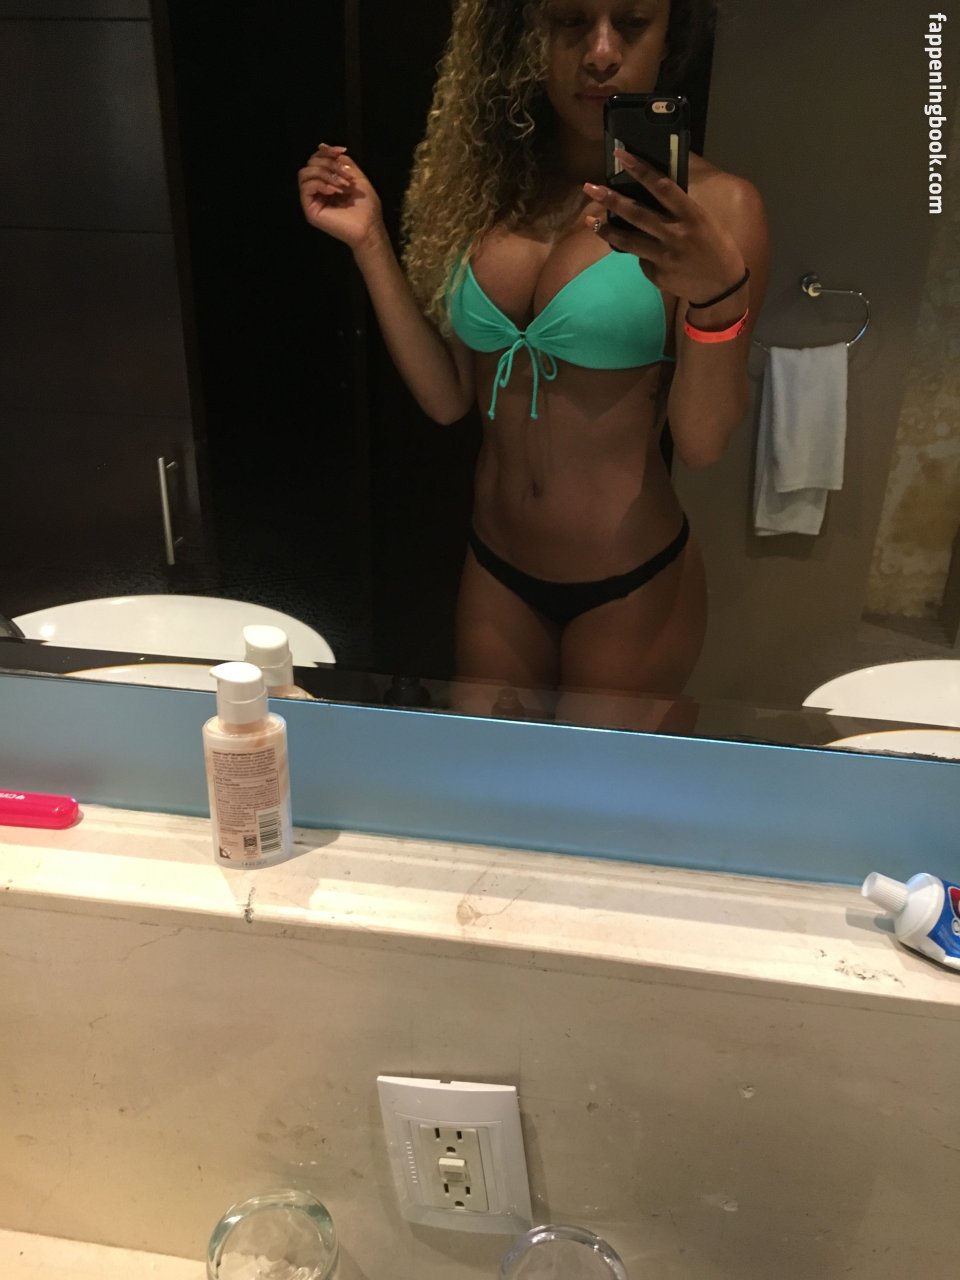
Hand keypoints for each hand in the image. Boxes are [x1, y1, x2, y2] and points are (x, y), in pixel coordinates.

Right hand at [298, 143, 382, 251]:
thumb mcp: (356, 176)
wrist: (369, 227)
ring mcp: (312, 200)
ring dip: (325, 174)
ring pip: (305, 174)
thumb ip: (341, 162)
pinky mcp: (310, 209)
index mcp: (326, 182)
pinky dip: (320, 184)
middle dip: (329, 164)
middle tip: (346, 176)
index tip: (341, 151)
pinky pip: (306, 188)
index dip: (326, 151)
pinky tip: (334, 191)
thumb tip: (321, 145)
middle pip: (310, 164)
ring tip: (342, 185)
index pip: (316, 160)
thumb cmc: (366, 206)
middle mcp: (317, 190)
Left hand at [583, 150, 744, 305]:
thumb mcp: (703, 221)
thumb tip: (650, 194)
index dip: (640, 169)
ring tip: (589, 220)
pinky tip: (644, 253)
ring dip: (607, 229)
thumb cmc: (715, 246)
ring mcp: (664, 257)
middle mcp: (676, 234)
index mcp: (692, 215)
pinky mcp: (657, 275)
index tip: (620, 156)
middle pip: (637, 214)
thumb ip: (678, 209)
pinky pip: (641, 259)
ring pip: (628, 241)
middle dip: (611, 200)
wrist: (722, 287)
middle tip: (590, 188)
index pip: (662, 186)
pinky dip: (638, 253)